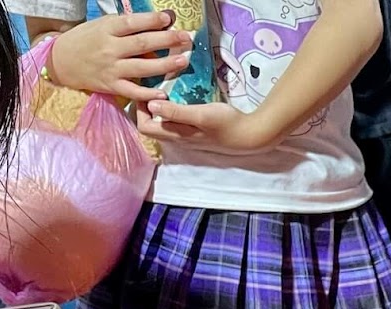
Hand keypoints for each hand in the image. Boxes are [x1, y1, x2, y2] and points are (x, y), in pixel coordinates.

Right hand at [47, 11, 191, 103]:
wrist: (61, 62)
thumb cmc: (85, 40)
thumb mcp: (101, 26)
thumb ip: (126, 26)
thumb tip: (156, 22)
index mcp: (106, 30)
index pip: (132, 23)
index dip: (151, 20)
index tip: (168, 18)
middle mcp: (109, 49)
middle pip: (142, 44)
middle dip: (166, 40)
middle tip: (185, 38)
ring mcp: (111, 69)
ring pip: (142, 67)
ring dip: (165, 64)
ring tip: (182, 60)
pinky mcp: (111, 86)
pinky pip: (133, 91)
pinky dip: (148, 93)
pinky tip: (164, 92)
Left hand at [137, 101, 272, 151]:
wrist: (250, 135)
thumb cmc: (227, 124)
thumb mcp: (200, 115)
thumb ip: (176, 111)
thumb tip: (150, 104)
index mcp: (176, 135)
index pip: (144, 126)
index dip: (140, 109)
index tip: (147, 91)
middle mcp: (178, 138)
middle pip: (151, 126)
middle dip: (146, 107)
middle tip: (151, 88)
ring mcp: (188, 135)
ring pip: (163, 123)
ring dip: (159, 107)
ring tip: (163, 89)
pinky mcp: (197, 130)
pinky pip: (175, 121)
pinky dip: (171, 109)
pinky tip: (179, 96)